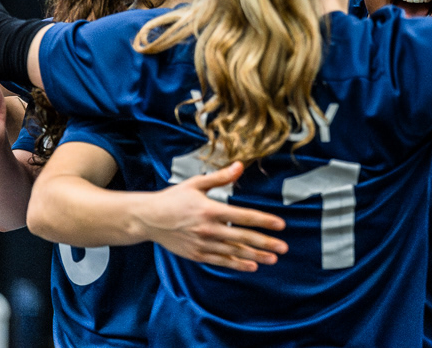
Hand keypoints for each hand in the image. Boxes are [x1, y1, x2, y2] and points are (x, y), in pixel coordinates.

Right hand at [137, 162, 288, 271]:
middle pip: (243, 237)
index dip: (264, 221)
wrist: (148, 218)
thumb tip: (240, 165)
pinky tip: (251, 266)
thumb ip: (221, 177)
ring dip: (255, 256)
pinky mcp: (197, 254)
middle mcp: (209, 229)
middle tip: (283, 247)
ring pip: (234, 252)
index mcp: (211, 210)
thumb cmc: (173, 198)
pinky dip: (237, 264)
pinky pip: (221, 261)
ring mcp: (203, 244)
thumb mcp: (196, 183)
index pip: (244, 216)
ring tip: (273, 258)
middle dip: (265, 243)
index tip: (281, 225)